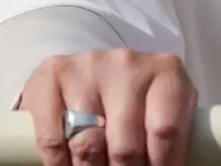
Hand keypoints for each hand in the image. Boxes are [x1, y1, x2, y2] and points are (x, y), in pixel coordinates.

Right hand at [19, 49, 195, 165]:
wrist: (95, 70)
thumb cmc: (138, 99)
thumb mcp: (162, 110)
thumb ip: (168, 136)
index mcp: (167, 72)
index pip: (166, 132)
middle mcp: (128, 64)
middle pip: (126, 146)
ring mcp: (88, 67)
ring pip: (88, 145)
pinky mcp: (52, 75)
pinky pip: (53, 139)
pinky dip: (59, 165)